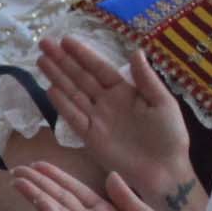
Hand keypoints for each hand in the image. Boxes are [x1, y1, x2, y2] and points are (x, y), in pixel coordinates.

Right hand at [8, 162, 181, 210]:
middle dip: (39, 182)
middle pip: (60, 196)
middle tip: (18, 168)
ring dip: (37, 194)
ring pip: (56, 208)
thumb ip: (125, 196)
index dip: (57, 176)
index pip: (75, 189)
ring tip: (18, 180)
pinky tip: (37, 199)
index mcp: (105, 210)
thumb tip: (111, 175)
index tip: (39, 164)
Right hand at [42, 30, 193, 203]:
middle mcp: (107, 102)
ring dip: (57, 77)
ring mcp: (97, 119)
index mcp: (125, 91)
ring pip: (73, 93)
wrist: (165, 170)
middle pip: (80, 77)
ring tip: (41, 60)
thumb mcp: (163, 102)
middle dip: (62, 61)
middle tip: (44, 43)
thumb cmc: (169, 135)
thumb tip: (136, 50)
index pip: (99, 68)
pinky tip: (50, 89)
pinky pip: (74, 117)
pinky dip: (62, 104)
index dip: (83, 54)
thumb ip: (146, 79)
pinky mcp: (91, 137)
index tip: (65, 40)